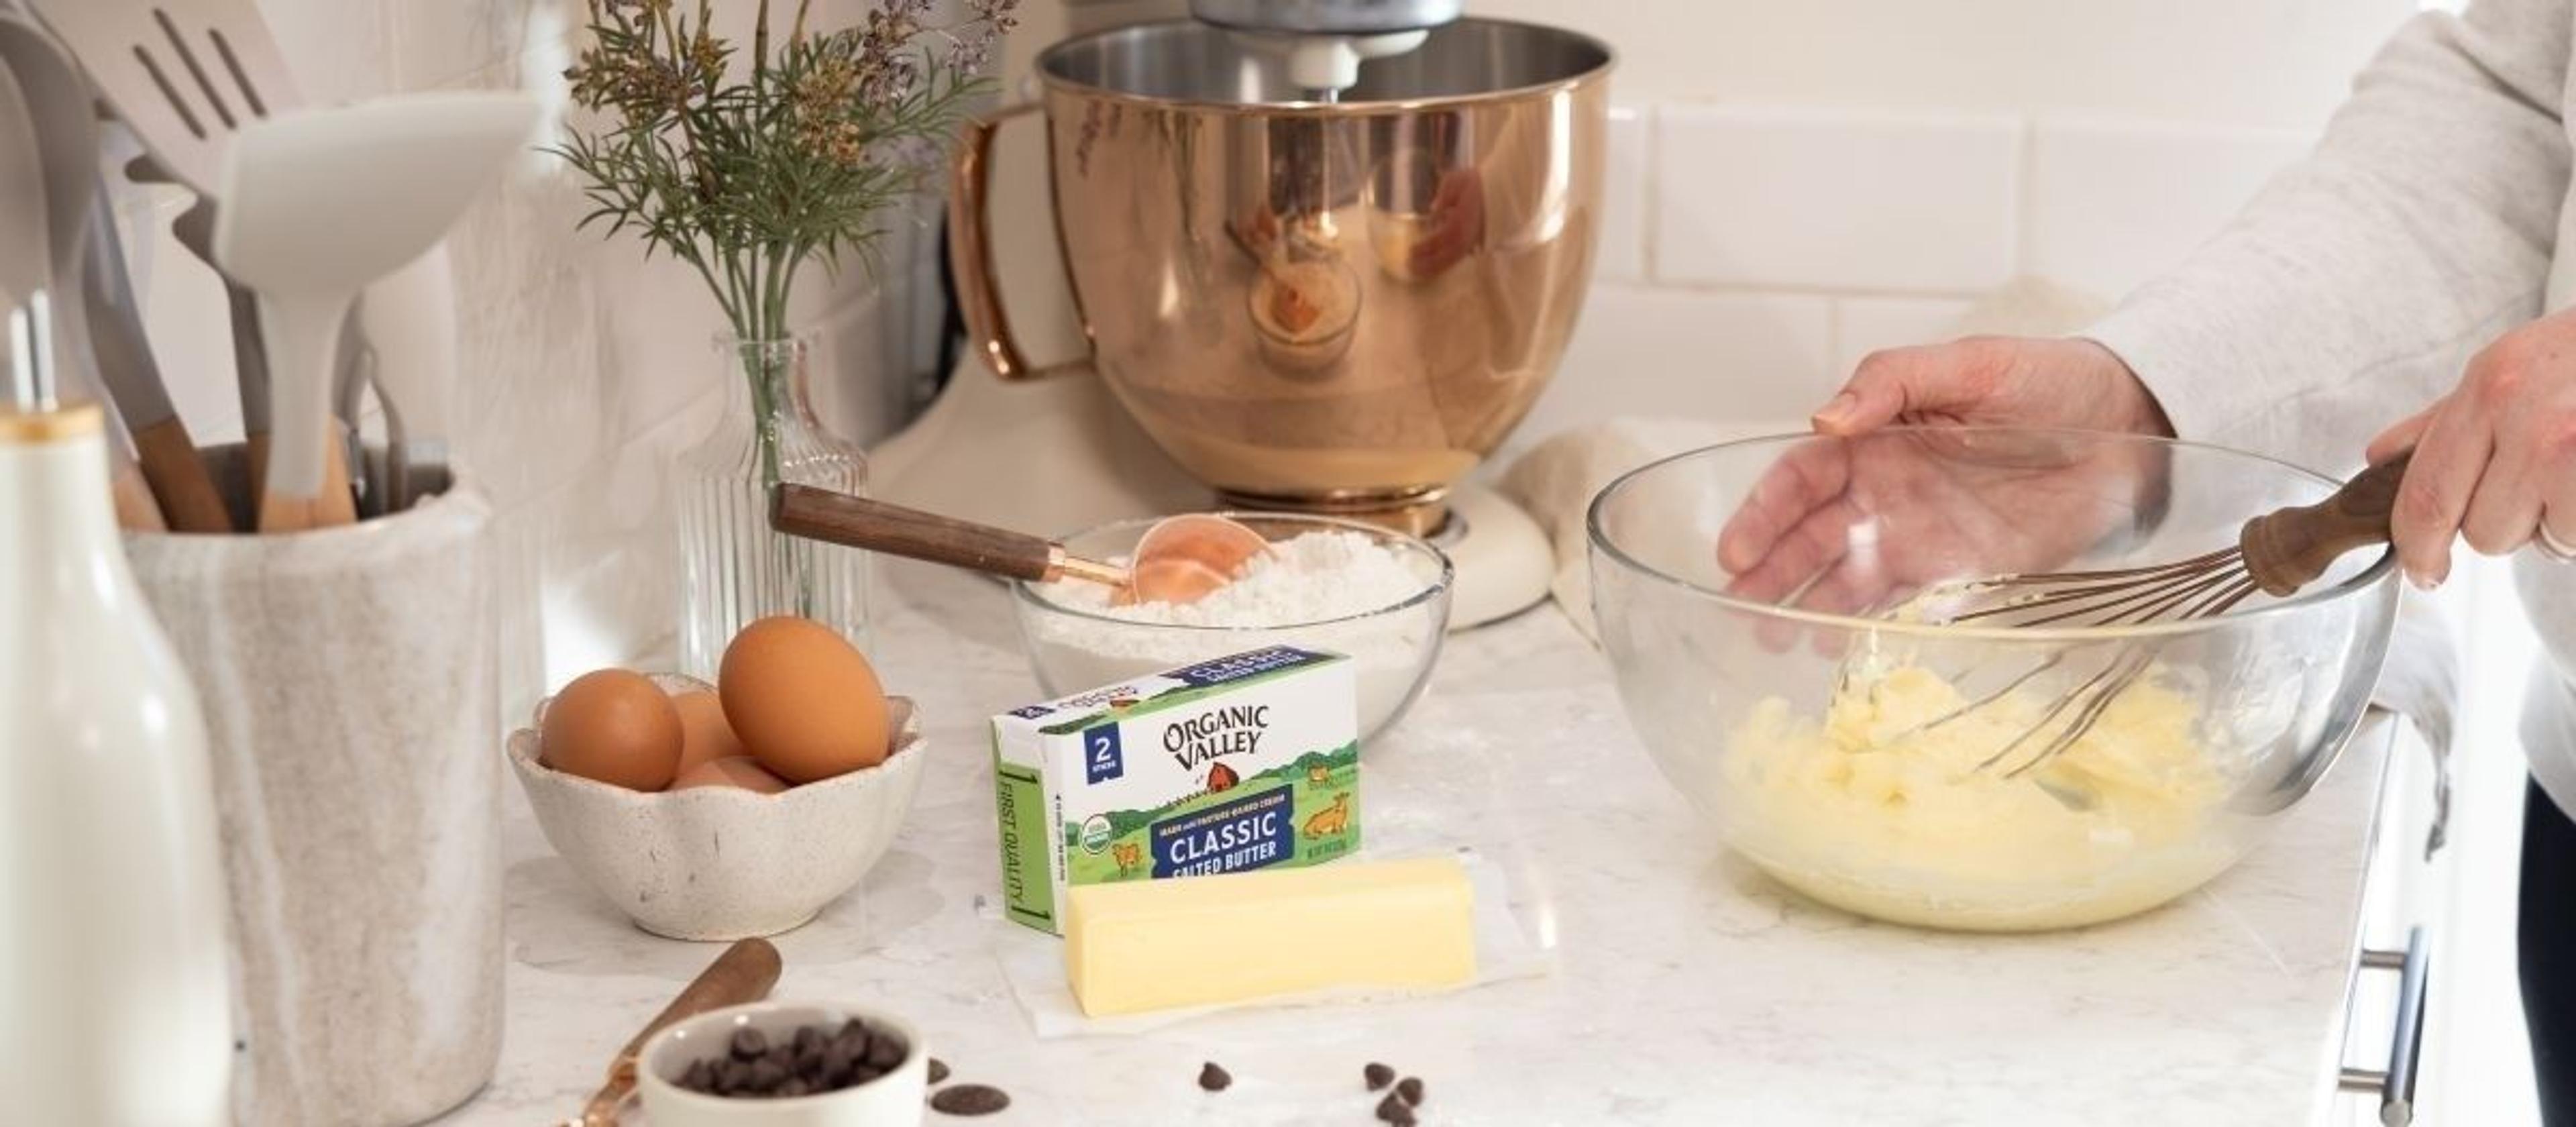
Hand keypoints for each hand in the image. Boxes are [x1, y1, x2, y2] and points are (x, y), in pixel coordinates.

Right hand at [1717, 337, 2174, 619]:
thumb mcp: (1972, 363)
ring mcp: (1918, 537)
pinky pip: (1904, 605)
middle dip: (1769, 572)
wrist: (2134, 427)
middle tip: (1738, 609)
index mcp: (1875, 437)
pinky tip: (1836, 649)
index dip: (1764, 511)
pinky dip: (1867, 628)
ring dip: (1806, 607)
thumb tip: (1825, 418)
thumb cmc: (2052, 381)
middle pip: (1810, 535)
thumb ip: (1894, 380)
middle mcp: (1884, 491)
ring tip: (1775, 639)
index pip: (1802, 475)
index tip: (1738, 551)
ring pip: (1845, 577)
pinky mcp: (1961, 574)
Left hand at [2367, 308, 2575, 586]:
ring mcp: (2574, 448)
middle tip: (2545, 482)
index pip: (2427, 492)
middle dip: (2511, 524)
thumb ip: (2446, 419)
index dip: (2418, 548)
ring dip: (2561, 524)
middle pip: (2485, 531)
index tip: (2423, 571)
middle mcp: (2530, 417)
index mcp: (2492, 387)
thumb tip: (2384, 456)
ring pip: (2543, 541)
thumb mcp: (2514, 365)